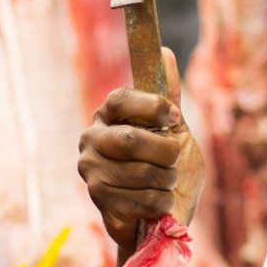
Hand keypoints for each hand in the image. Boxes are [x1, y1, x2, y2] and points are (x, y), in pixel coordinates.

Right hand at [78, 47, 204, 263]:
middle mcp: (92, 139)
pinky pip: (142, 197)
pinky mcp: (98, 199)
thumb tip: (165, 52)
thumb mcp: (175, 130)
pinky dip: (161, 201)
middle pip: (132, 140)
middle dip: (166, 153)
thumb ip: (169, 96)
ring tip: (165, 183)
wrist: (165, 214)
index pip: (121, 99)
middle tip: (173, 160)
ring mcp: (91, 170)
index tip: (175, 117)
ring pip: (142, 172)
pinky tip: (158, 201)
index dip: (152, 107)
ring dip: (167, 180)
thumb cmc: (168, 168)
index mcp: (108, 115)